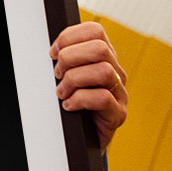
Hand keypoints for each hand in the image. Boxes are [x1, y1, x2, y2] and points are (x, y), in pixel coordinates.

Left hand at [50, 21, 127, 149]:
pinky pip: (102, 98)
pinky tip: (69, 106)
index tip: (53, 53)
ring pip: (103, 71)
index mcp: (103, 57)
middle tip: (57, 74)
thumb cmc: (72, 104)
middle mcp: (115, 72)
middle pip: (99, 48)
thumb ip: (65, 61)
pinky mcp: (118, 114)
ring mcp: (119, 93)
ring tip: (62, 92)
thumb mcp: (66, 78)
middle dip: (70, 58)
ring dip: (74, 80)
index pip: (94, 31)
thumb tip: (52, 51)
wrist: (82, 139)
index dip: (70, 37)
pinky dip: (79, 100)